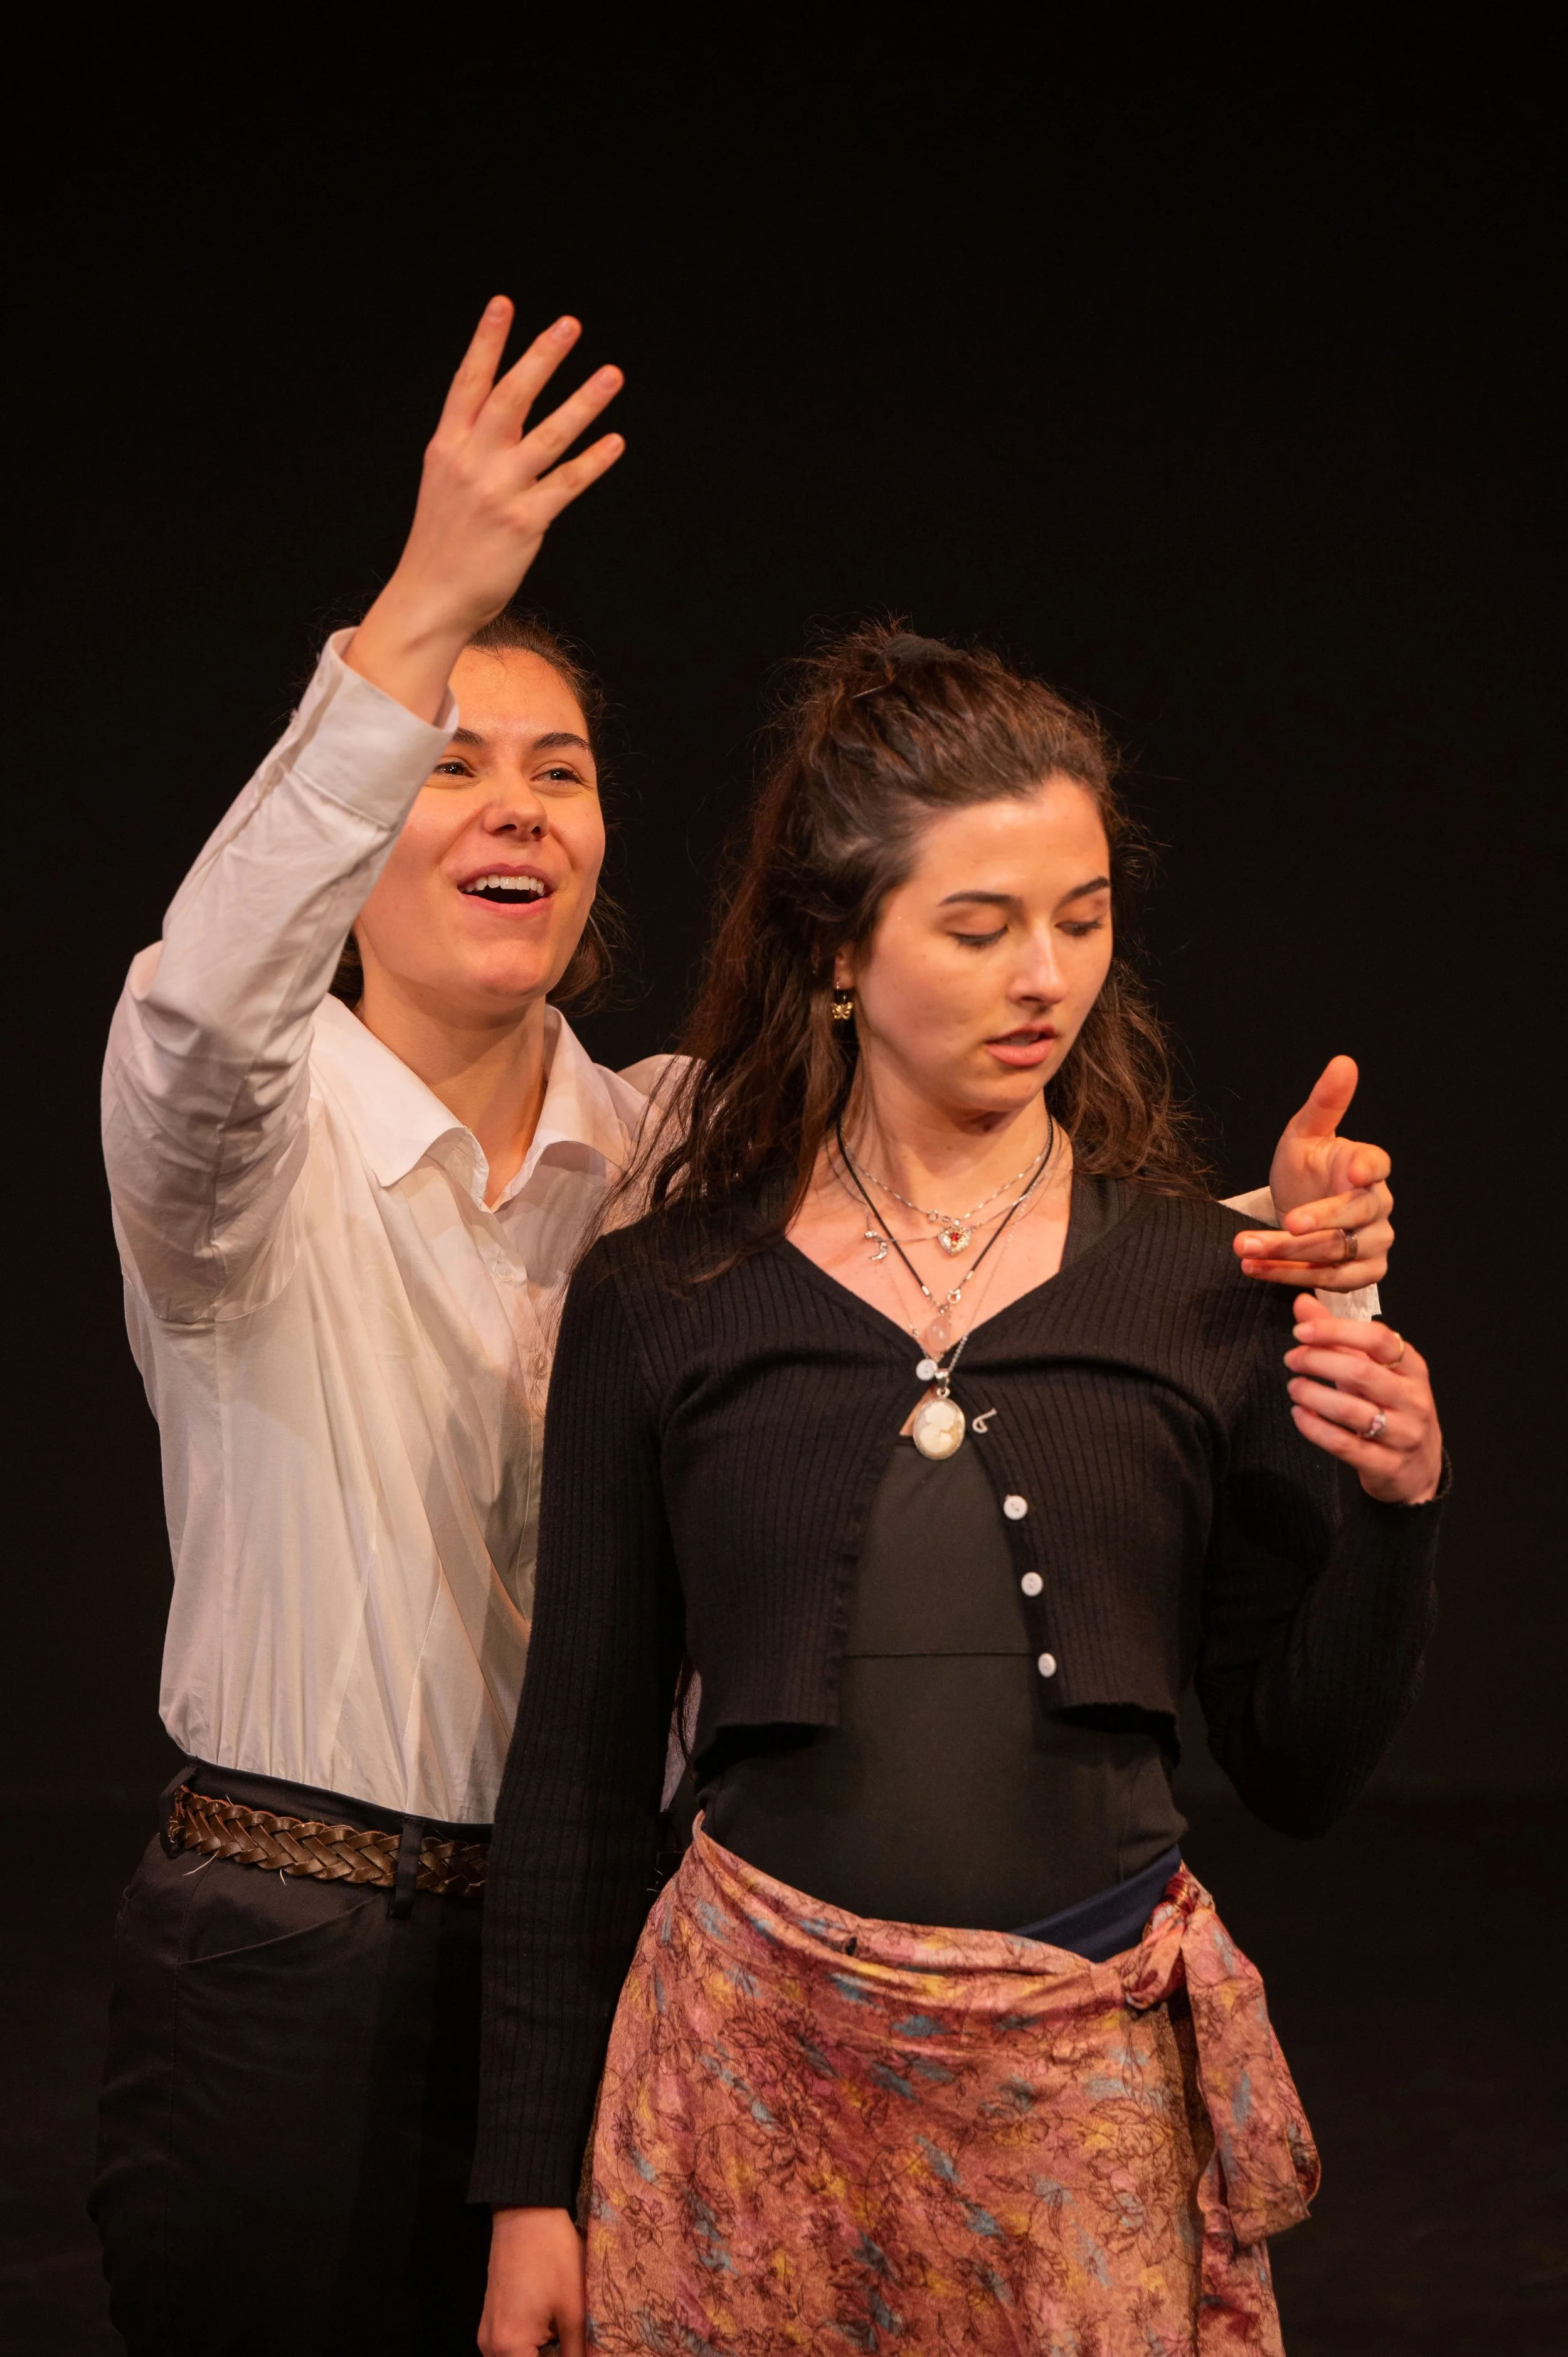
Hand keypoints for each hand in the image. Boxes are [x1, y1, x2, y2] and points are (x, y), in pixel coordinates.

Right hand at [345, 297, 623, 721]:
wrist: (431, 598)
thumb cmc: (441, 542)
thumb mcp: (442, 482)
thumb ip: (468, 446)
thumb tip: (497, 418)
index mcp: (447, 447)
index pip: (468, 383)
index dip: (486, 341)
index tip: (503, 303)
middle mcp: (471, 462)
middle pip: (511, 397)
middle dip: (541, 357)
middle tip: (569, 324)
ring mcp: (499, 491)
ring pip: (548, 436)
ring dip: (583, 402)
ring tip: (612, 374)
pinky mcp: (524, 522)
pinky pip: (567, 484)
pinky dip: (593, 462)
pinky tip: (614, 441)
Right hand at [478, 2207, 584, 2356]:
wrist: (526, 2213)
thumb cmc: (552, 2257)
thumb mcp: (573, 2310)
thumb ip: (576, 2352)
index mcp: (509, 2348)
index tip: (578, 2352)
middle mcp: (490, 2347)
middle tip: (575, 2346)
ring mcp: (487, 2333)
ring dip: (543, 2354)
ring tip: (567, 2340)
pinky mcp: (490, 2319)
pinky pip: (510, 2347)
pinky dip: (531, 2347)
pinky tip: (553, 2332)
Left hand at [1233, 1055, 1394, 1291]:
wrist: (1295, 1210)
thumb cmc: (1305, 1170)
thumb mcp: (1304, 1135)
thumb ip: (1324, 1104)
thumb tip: (1343, 1062)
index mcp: (1369, 1166)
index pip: (1377, 1164)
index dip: (1368, 1167)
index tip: (1354, 1172)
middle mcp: (1378, 1205)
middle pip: (1351, 1218)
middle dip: (1308, 1226)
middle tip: (1274, 1226)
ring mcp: (1374, 1242)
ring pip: (1336, 1254)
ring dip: (1288, 1255)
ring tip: (1245, 1250)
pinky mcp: (1362, 1273)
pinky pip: (1332, 1281)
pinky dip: (1291, 1276)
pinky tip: (1256, 1269)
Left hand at [1284, 1295, 1442, 1503]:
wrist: (1419, 1468)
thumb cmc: (1391, 1408)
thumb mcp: (1373, 1369)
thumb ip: (1338, 1337)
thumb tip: (1303, 1302)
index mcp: (1412, 1367)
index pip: (1378, 1339)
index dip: (1336, 1330)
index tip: (1301, 1332)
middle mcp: (1413, 1399)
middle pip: (1360, 1372)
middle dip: (1318, 1361)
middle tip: (1292, 1359)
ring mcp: (1402, 1434)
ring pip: (1350, 1411)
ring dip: (1312, 1395)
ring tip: (1294, 1387)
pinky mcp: (1385, 1465)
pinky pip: (1343, 1444)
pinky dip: (1315, 1428)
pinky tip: (1300, 1415)